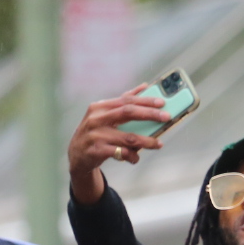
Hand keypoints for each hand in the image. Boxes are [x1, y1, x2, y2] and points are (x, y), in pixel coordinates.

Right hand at [67, 86, 167, 205]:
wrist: (76, 154)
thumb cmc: (96, 131)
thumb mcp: (105, 114)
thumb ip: (124, 101)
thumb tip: (145, 86)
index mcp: (100, 107)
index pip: (126, 100)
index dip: (145, 101)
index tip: (162, 102)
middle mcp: (96, 118)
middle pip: (128, 113)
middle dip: (150, 114)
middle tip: (166, 117)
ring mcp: (96, 135)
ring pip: (128, 137)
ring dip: (146, 141)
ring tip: (158, 144)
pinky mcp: (96, 151)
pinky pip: (121, 153)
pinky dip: (132, 156)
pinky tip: (136, 158)